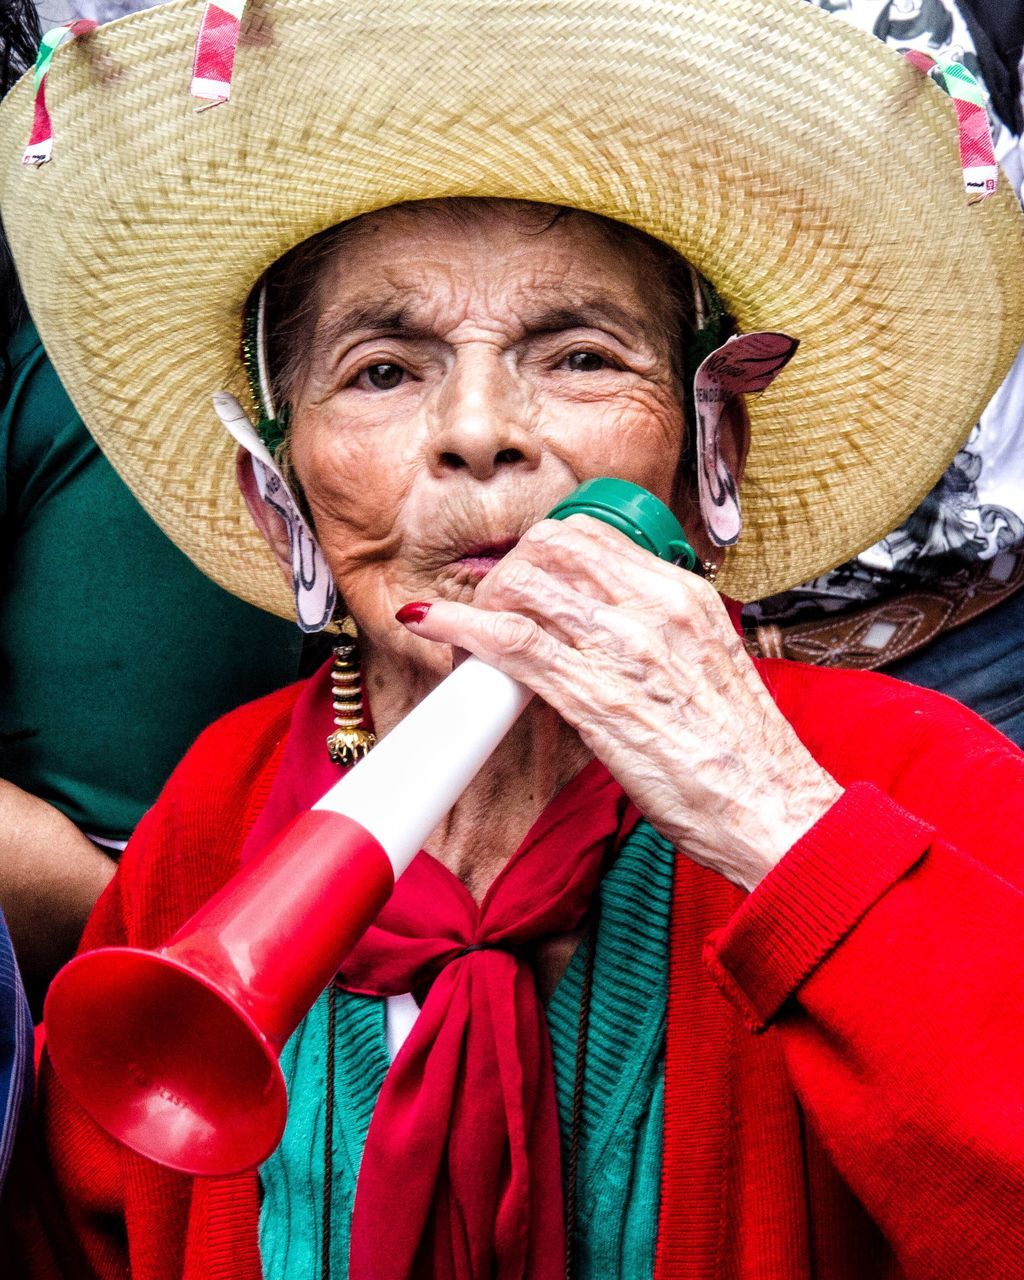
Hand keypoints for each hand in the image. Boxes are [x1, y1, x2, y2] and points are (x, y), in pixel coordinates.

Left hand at [398, 514, 841, 890]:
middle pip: (551, 547)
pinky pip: (510, 641)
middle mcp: (654, 607)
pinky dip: (459, 624)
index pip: (592, 534)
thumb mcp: (706, 664)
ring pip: (524, 585)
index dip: (543, 552)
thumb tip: (596, 629)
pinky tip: (429, 621)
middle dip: (511, 570)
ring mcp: (623, 648)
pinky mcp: (594, 695)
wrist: (772, 808)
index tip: (528, 580)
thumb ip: (656, 635)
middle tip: (497, 607)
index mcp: (684, 594)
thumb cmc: (742, 752)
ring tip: (470, 631)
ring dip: (483, 601)